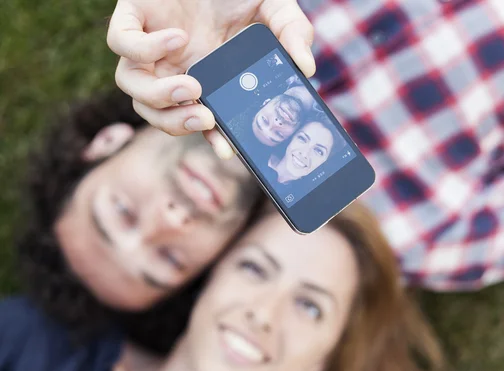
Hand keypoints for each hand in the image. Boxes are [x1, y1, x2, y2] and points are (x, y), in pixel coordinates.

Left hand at [107, 0, 314, 145]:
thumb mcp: (276, 11)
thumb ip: (293, 35)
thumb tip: (307, 68)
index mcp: (204, 75)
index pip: (198, 119)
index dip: (210, 138)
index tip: (227, 149)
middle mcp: (173, 66)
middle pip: (156, 113)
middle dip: (177, 124)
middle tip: (205, 117)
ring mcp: (150, 46)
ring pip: (133, 89)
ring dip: (160, 97)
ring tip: (193, 86)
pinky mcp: (132, 18)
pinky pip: (122, 44)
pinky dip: (145, 49)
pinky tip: (179, 38)